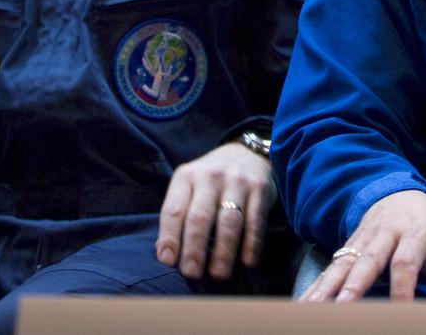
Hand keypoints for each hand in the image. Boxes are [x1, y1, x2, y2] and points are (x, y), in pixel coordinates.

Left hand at [155, 141, 273, 280]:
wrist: (246, 152)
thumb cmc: (210, 180)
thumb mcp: (189, 187)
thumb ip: (178, 215)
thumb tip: (165, 254)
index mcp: (186, 176)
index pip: (173, 209)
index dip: (169, 236)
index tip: (168, 261)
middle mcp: (210, 176)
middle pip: (200, 216)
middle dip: (195, 248)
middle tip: (192, 273)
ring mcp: (237, 180)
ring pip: (228, 220)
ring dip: (223, 251)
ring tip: (219, 274)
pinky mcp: (260, 188)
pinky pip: (255, 220)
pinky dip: (252, 243)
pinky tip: (247, 261)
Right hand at [299, 190, 425, 311]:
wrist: (404, 192)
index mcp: (415, 233)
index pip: (406, 262)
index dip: (403, 288)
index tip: (401, 314)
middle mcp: (386, 232)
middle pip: (369, 259)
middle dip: (355, 285)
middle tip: (344, 307)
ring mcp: (364, 236)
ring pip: (344, 261)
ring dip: (327, 285)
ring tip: (313, 308)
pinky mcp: (349, 243)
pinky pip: (331, 265)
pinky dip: (317, 284)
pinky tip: (305, 302)